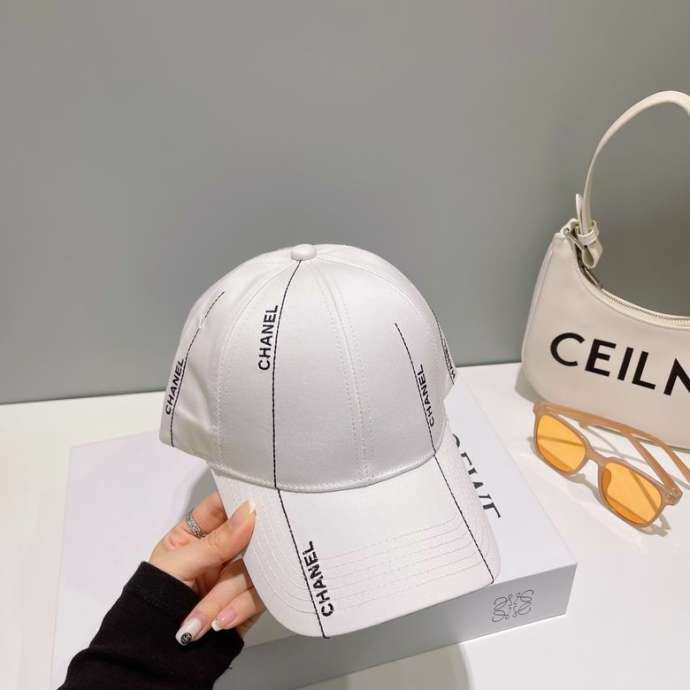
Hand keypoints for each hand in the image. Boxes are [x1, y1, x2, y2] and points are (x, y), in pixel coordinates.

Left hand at [149, 491, 264, 644]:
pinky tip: (219, 623)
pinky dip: (238, 610)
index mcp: (196, 533)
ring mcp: (236, 575)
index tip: (252, 503)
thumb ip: (216, 541)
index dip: (237, 501)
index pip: (221, 507)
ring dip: (227, 595)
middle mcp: (220, 551)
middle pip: (247, 537)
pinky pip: (258, 596)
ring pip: (253, 570)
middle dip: (242, 551)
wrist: (154, 655)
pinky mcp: (249, 600)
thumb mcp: (179, 566)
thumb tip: (248, 511)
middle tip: (237, 559)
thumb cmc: (155, 602)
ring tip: (202, 616)